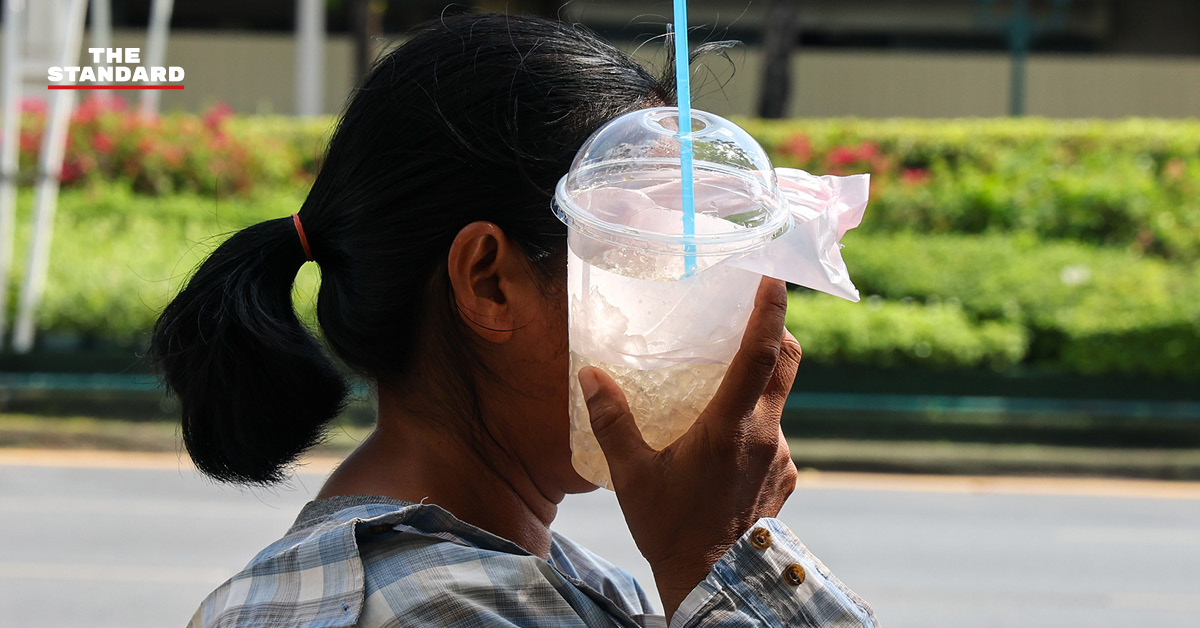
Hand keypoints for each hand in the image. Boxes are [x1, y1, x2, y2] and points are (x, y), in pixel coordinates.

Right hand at [577, 277, 801, 621]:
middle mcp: (767, 435)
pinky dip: (756, 429)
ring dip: (757, 392)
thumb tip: (591, 375)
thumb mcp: (632, 476)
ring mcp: (781, 458)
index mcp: (731, 426)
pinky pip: (775, 439)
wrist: (714, 585)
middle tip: (752, 318)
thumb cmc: (670, 530)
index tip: (772, 278)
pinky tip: (724, 450)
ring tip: (718, 401)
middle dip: (776, 334)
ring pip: (778, 405)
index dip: (770, 312)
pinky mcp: (785, 479)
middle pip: (786, 366)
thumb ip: (612, 421)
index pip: (761, 355)